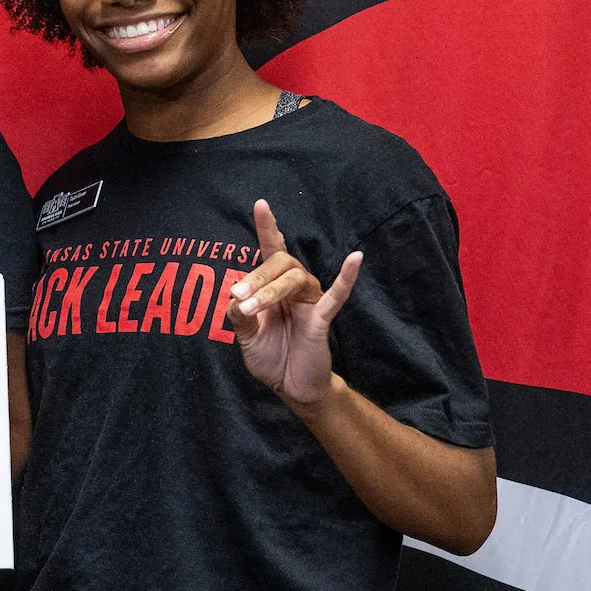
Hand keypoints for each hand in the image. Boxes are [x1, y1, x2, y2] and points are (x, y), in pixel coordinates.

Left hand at [224, 199, 361, 407]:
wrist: (291, 387)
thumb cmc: (270, 356)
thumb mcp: (246, 335)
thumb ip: (239, 315)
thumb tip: (234, 297)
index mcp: (274, 288)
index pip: (270, 252)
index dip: (268, 228)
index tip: (261, 204)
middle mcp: (294, 289)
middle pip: (280, 263)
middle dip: (256, 278)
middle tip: (238, 296)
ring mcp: (310, 301)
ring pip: (295, 278)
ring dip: (270, 290)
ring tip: (251, 308)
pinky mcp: (322, 318)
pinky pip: (337, 294)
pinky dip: (347, 276)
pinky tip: (356, 258)